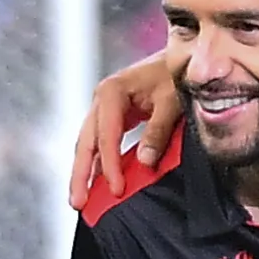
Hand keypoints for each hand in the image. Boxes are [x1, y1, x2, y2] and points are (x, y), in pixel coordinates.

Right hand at [69, 54, 182, 206]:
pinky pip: (100, 142)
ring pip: (88, 144)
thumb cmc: (177, 75)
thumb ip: (158, 131)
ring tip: (79, 200)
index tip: (116, 190)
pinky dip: (97, 162)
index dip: (109, 165)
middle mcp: (101, 100)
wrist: (182, 56)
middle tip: (77, 203)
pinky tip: (96, 182)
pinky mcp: (112, 115)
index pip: (106, 136)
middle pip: (86, 142)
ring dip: (84, 171)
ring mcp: (104, 107)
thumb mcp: (172, 102)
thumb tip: (145, 162)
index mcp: (111, 92)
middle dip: (80, 174)